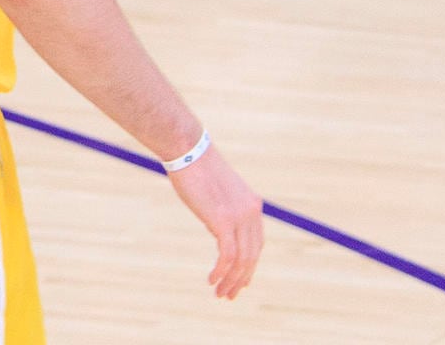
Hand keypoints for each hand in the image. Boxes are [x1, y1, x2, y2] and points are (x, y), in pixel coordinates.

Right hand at [166, 146, 262, 298]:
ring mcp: (239, 217)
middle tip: (229, 295)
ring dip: (231, 281)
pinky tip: (212, 280)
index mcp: (252, 205)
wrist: (188, 150)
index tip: (239, 280)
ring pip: (242, 260)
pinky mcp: (223, 221)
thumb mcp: (216, 190)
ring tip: (220, 294)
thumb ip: (221, 208)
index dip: (249, 266)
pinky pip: (228, 256)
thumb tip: (216, 223)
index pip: (256, 244)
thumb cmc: (195, 165)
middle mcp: (251, 212)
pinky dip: (221, 272)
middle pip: (252, 256)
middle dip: (241, 278)